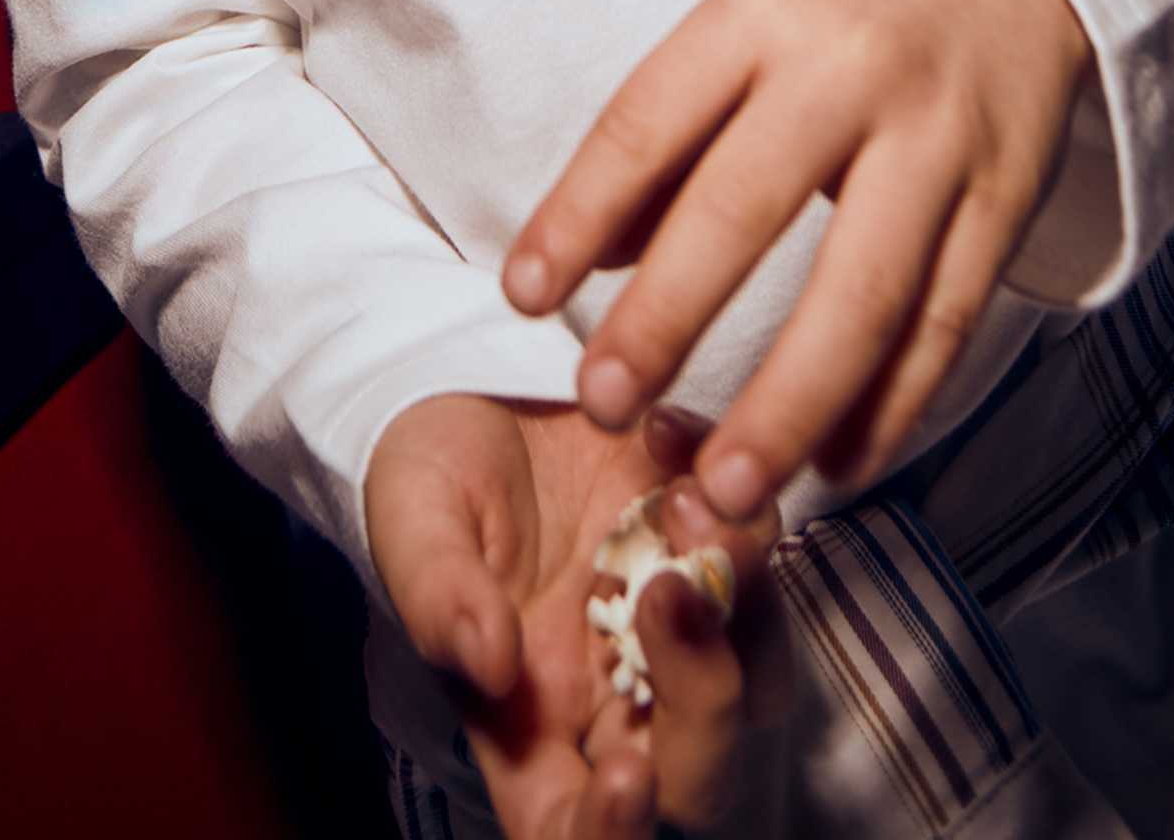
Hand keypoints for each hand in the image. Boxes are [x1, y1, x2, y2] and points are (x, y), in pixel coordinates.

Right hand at [365, 392, 784, 837]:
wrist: (480, 378)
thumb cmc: (430, 468)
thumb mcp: (413, 518)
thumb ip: (439, 595)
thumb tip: (488, 665)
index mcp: (527, 723)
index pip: (571, 831)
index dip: (610, 834)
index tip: (625, 775)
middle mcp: (613, 694)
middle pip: (698, 773)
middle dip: (705, 702)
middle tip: (670, 592)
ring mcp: (672, 625)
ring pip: (755, 676)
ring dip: (742, 604)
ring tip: (682, 499)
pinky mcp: (712, 548)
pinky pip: (760, 559)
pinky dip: (738, 513)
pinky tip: (669, 439)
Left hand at [501, 0, 1094, 521]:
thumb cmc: (843, 10)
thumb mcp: (745, 28)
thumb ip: (668, 138)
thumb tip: (586, 263)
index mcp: (758, 15)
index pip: (648, 121)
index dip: (578, 213)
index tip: (522, 298)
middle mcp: (848, 70)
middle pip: (746, 208)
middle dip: (666, 318)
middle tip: (604, 408)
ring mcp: (937, 138)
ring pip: (861, 293)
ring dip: (788, 404)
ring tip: (725, 486)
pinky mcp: (1007, 199)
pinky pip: (945, 323)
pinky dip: (890, 408)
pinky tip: (838, 464)